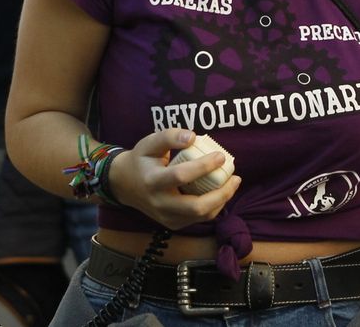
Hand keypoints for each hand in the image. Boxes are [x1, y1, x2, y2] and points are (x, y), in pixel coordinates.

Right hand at [107, 128, 241, 230]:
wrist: (124, 184)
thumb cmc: (141, 159)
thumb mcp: (149, 142)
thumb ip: (170, 136)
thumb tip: (193, 136)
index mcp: (152, 181)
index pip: (181, 176)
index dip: (203, 166)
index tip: (221, 156)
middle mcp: (159, 204)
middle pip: (196, 207)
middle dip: (221, 193)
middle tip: (235, 176)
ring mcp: (166, 218)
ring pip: (201, 216)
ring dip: (222, 200)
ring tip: (234, 182)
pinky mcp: (173, 224)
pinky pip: (199, 219)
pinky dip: (214, 206)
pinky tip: (222, 191)